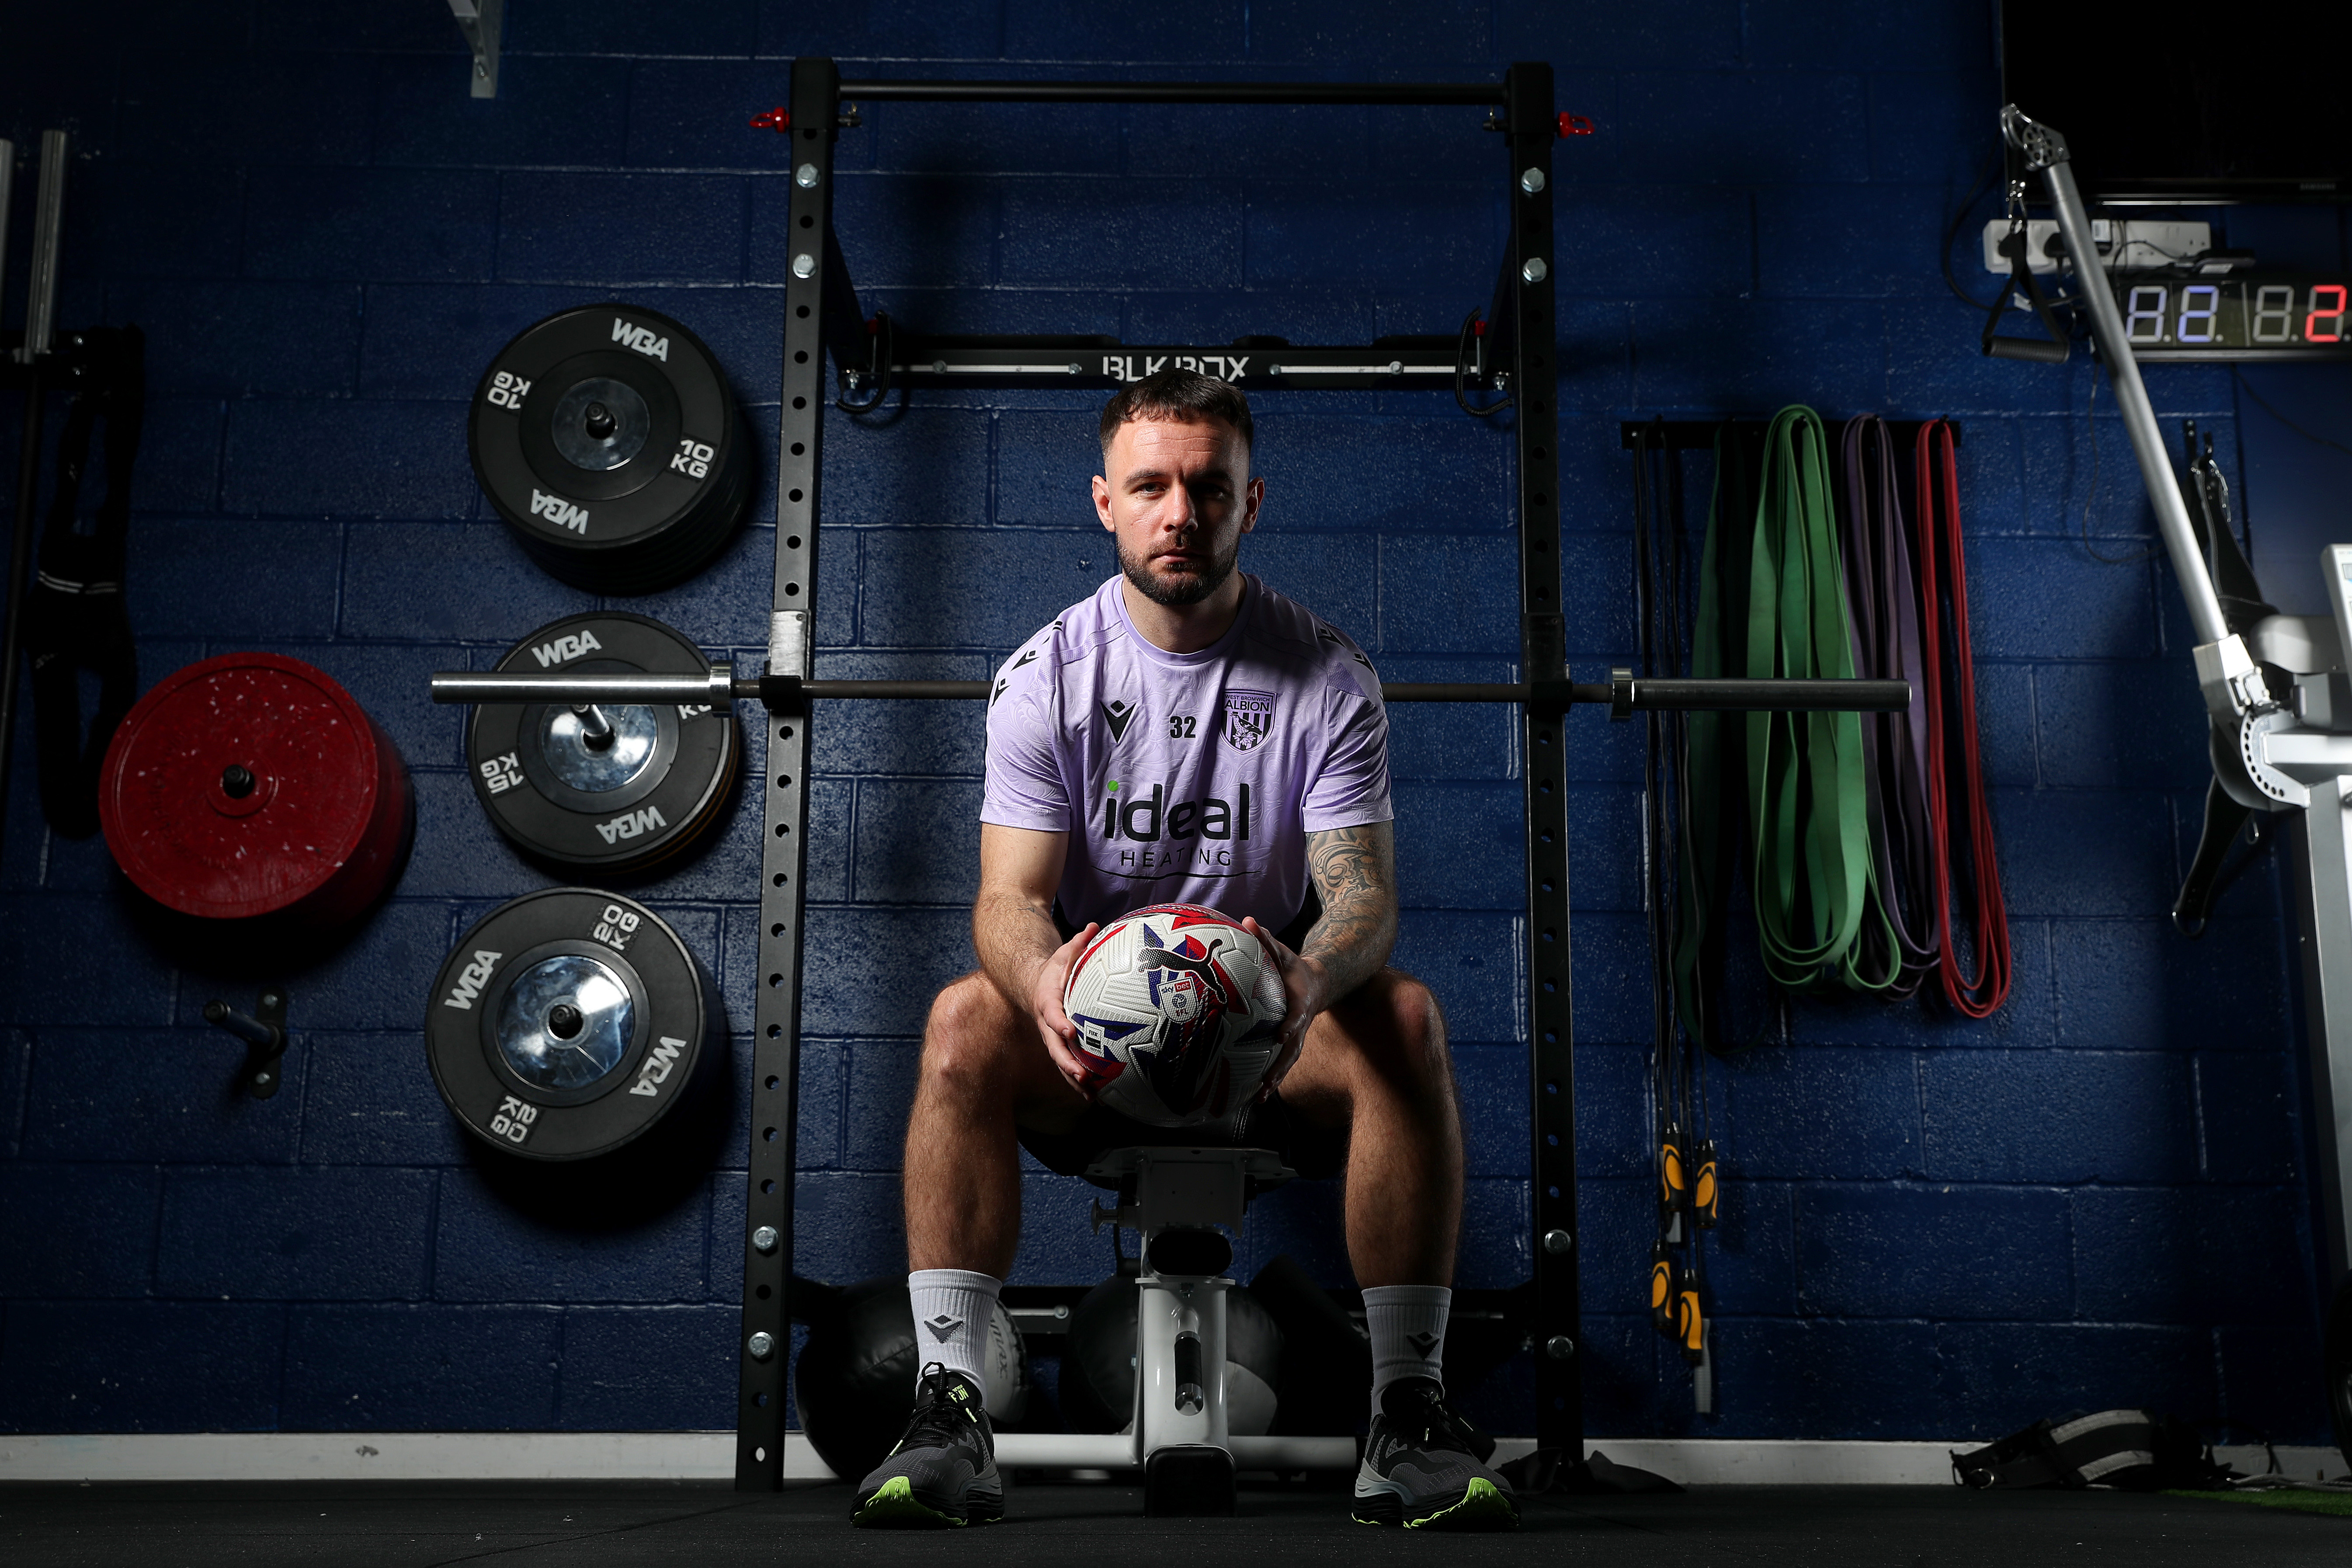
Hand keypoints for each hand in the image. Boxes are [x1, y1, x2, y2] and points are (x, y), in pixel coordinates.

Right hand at [1033, 922, 1101, 1097]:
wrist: (1034, 983)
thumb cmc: (1055, 967)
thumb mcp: (1064, 952)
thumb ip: (1078, 943)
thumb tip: (1094, 925)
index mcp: (1046, 999)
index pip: (1051, 1012)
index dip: (1058, 1022)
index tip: (1069, 1030)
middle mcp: (1047, 1021)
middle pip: (1053, 1045)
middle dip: (1066, 1061)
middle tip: (1081, 1074)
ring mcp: (1052, 1035)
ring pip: (1061, 1060)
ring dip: (1073, 1078)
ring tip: (1090, 1096)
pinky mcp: (1060, 1044)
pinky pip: (1068, 1062)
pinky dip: (1078, 1080)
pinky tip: (1094, 1097)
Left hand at [1241, 916, 1330, 1101]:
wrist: (1314, 984)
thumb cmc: (1293, 966)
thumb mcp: (1283, 951)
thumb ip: (1266, 939)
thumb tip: (1247, 920)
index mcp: (1301, 1003)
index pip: (1297, 1015)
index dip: (1291, 1025)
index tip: (1281, 1034)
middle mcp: (1300, 1025)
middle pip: (1293, 1048)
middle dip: (1281, 1065)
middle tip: (1268, 1081)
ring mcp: (1296, 1037)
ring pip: (1287, 1062)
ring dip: (1275, 1079)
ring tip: (1260, 1097)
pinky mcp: (1289, 1044)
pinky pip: (1281, 1064)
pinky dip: (1271, 1080)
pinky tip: (1256, 1097)